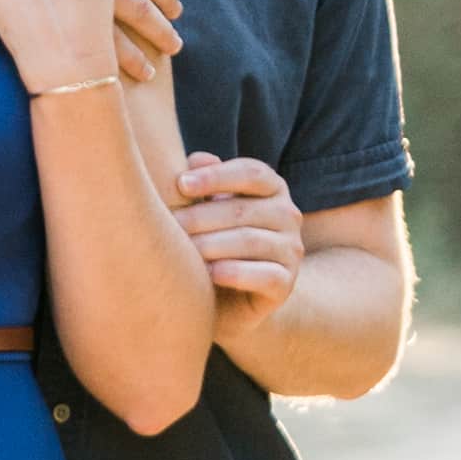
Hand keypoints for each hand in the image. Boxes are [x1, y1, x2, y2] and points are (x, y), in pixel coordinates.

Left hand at [172, 153, 303, 317]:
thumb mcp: (207, 209)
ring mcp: (291, 249)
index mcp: (272, 188)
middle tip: (168, 225)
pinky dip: (236, 273)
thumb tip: (196, 160)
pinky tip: (209, 273)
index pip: (251, 173)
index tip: (180, 184)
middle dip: (200, 217)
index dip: (216, 176)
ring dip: (212, 245)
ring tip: (182, 250)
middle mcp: (288, 215)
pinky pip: (265, 276)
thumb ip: (204, 182)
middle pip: (243, 210)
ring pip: (251, 242)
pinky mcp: (287, 283)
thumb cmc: (213, 241)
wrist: (229, 299)